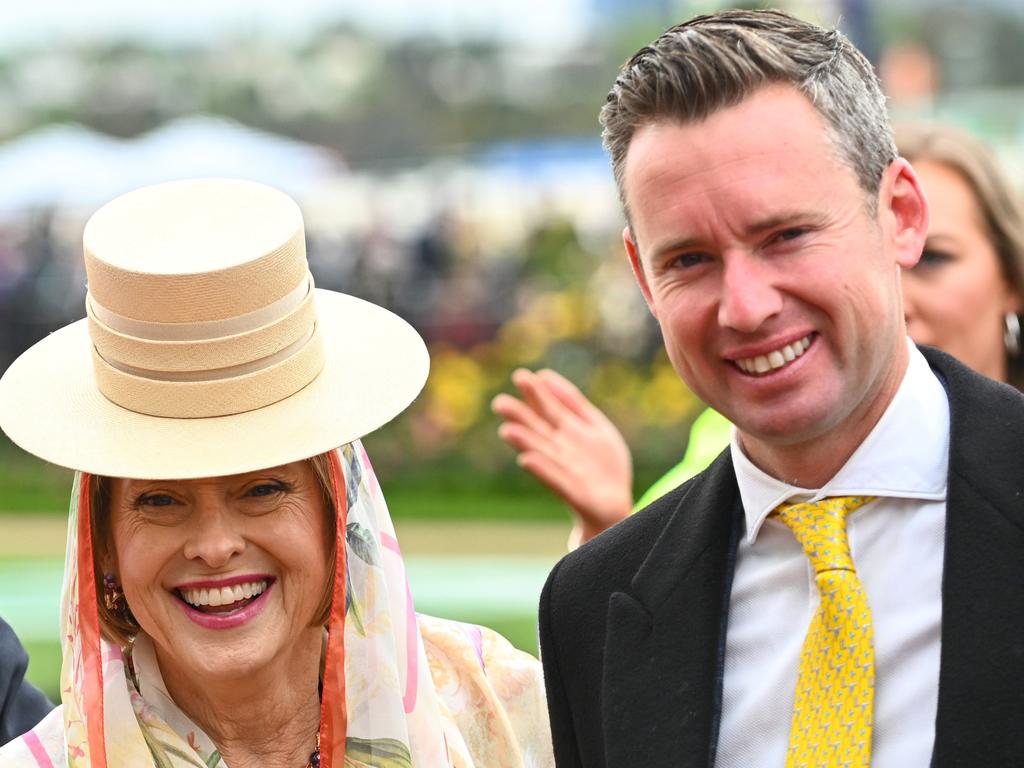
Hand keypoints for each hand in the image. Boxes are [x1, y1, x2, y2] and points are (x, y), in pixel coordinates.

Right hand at [492, 368, 633, 544]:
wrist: (615, 503)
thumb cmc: (603, 464)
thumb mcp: (596, 426)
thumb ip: (573, 404)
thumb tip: (543, 374)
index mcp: (567, 429)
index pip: (549, 407)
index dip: (537, 393)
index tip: (521, 376)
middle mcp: (560, 447)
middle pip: (538, 428)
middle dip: (520, 416)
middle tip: (499, 403)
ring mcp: (564, 468)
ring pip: (541, 452)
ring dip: (524, 442)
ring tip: (507, 431)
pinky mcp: (572, 492)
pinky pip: (556, 479)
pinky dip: (542, 470)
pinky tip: (526, 461)